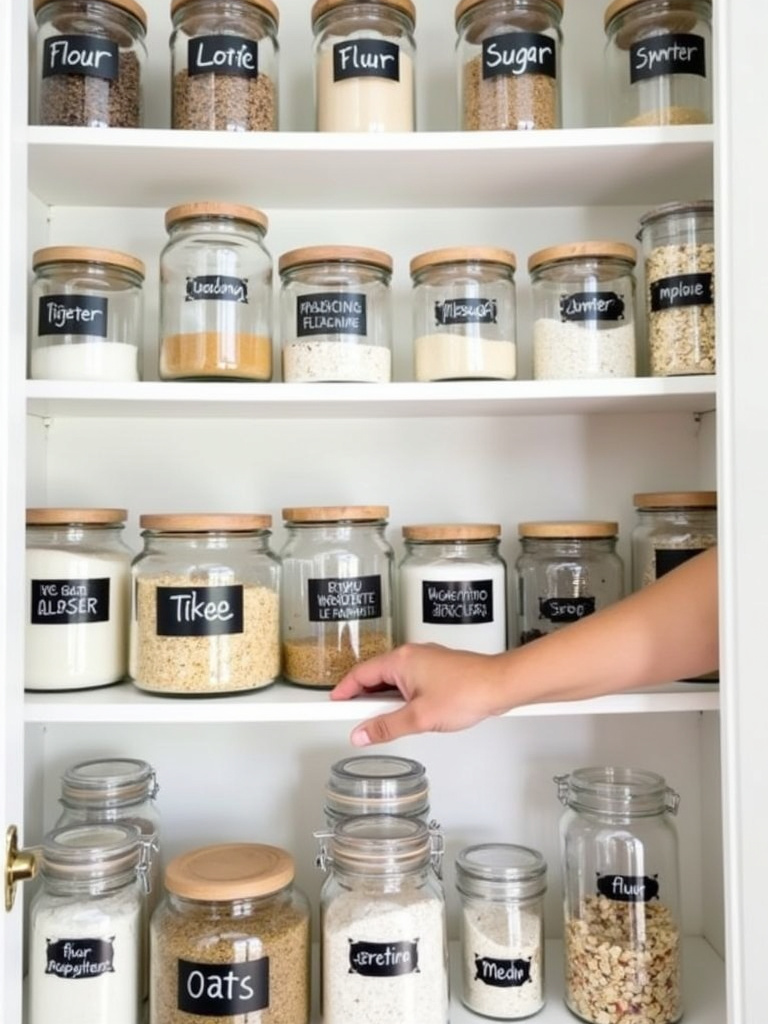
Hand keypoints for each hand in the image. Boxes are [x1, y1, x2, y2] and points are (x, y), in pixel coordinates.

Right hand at [330, 643, 503, 746]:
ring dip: (384, 699)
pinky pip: (408, 681)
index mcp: (401, 660)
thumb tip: (361, 733)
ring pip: (393, 679)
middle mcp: (411, 655)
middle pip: (374, 676)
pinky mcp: (437, 668)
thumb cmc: (467, 692)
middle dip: (363, 698)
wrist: (500, 685)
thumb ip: (386, 727)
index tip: (331, 704)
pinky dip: (401, 697)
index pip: (360, 674)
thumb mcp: (419, 717)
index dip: (343, 691)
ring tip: (384, 721)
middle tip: (356, 719)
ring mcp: (425, 660)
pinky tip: (407, 714)